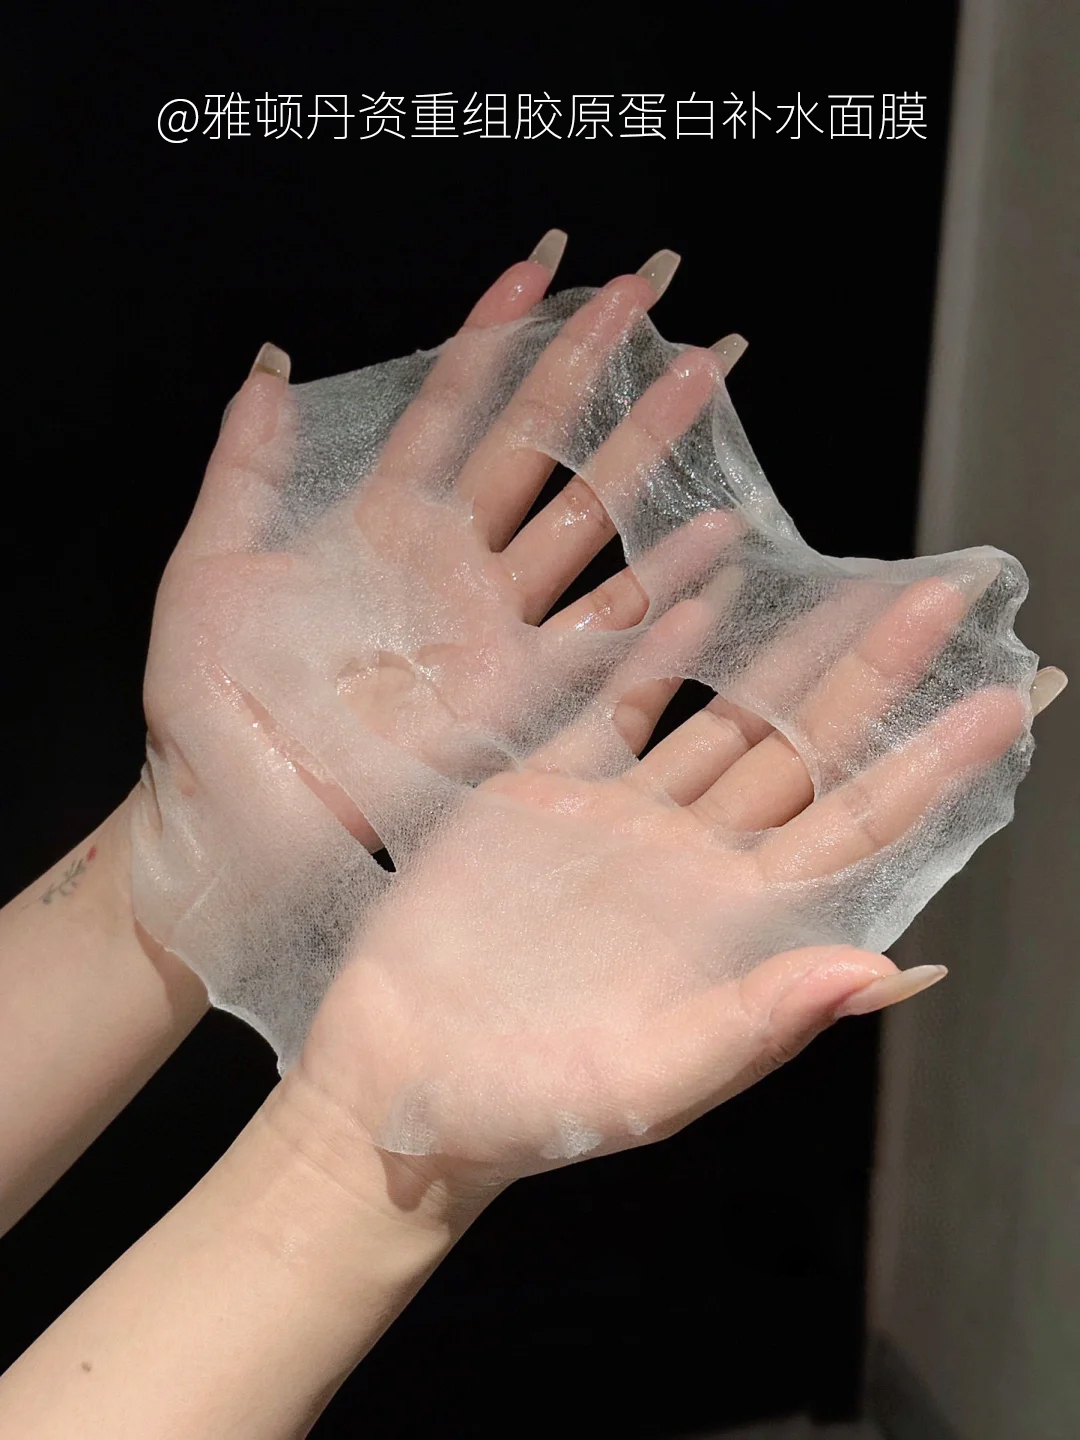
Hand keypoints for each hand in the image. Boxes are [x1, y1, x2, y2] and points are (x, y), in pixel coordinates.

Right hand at [295, 572, 1028, 1182]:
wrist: (403, 1078)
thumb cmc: (529, 1110)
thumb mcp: (651, 1084)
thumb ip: (762, 1025)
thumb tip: (888, 973)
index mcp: (736, 928)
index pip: (858, 829)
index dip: (932, 767)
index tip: (1006, 702)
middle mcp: (695, 864)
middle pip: (808, 751)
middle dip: (877, 675)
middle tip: (946, 596)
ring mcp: (623, 821)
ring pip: (726, 718)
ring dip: (786, 651)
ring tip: (848, 583)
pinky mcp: (544, 793)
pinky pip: (617, 705)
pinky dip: (657, 649)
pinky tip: (704, 594)